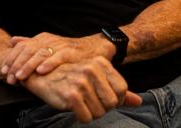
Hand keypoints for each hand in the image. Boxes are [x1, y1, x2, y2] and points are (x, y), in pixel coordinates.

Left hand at [2, 32, 110, 83]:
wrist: (95, 48)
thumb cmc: (70, 50)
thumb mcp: (49, 45)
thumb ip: (30, 43)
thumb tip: (12, 41)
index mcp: (42, 38)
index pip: (22, 46)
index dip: (12, 58)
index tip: (4, 71)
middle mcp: (50, 40)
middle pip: (29, 50)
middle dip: (17, 65)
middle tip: (10, 78)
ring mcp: (61, 45)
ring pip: (41, 53)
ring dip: (29, 65)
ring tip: (20, 76)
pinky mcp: (72, 52)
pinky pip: (59, 57)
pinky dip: (49, 63)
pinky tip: (41, 71)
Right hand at [20, 57, 142, 123]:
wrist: (42, 77)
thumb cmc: (71, 78)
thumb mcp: (96, 78)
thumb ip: (118, 90)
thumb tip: (139, 102)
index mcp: (100, 62)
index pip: (122, 89)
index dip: (116, 99)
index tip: (103, 98)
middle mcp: (92, 70)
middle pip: (112, 102)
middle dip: (103, 108)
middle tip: (90, 102)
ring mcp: (81, 82)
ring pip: (99, 112)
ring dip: (91, 113)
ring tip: (81, 103)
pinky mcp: (71, 95)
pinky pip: (86, 118)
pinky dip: (81, 117)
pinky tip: (74, 108)